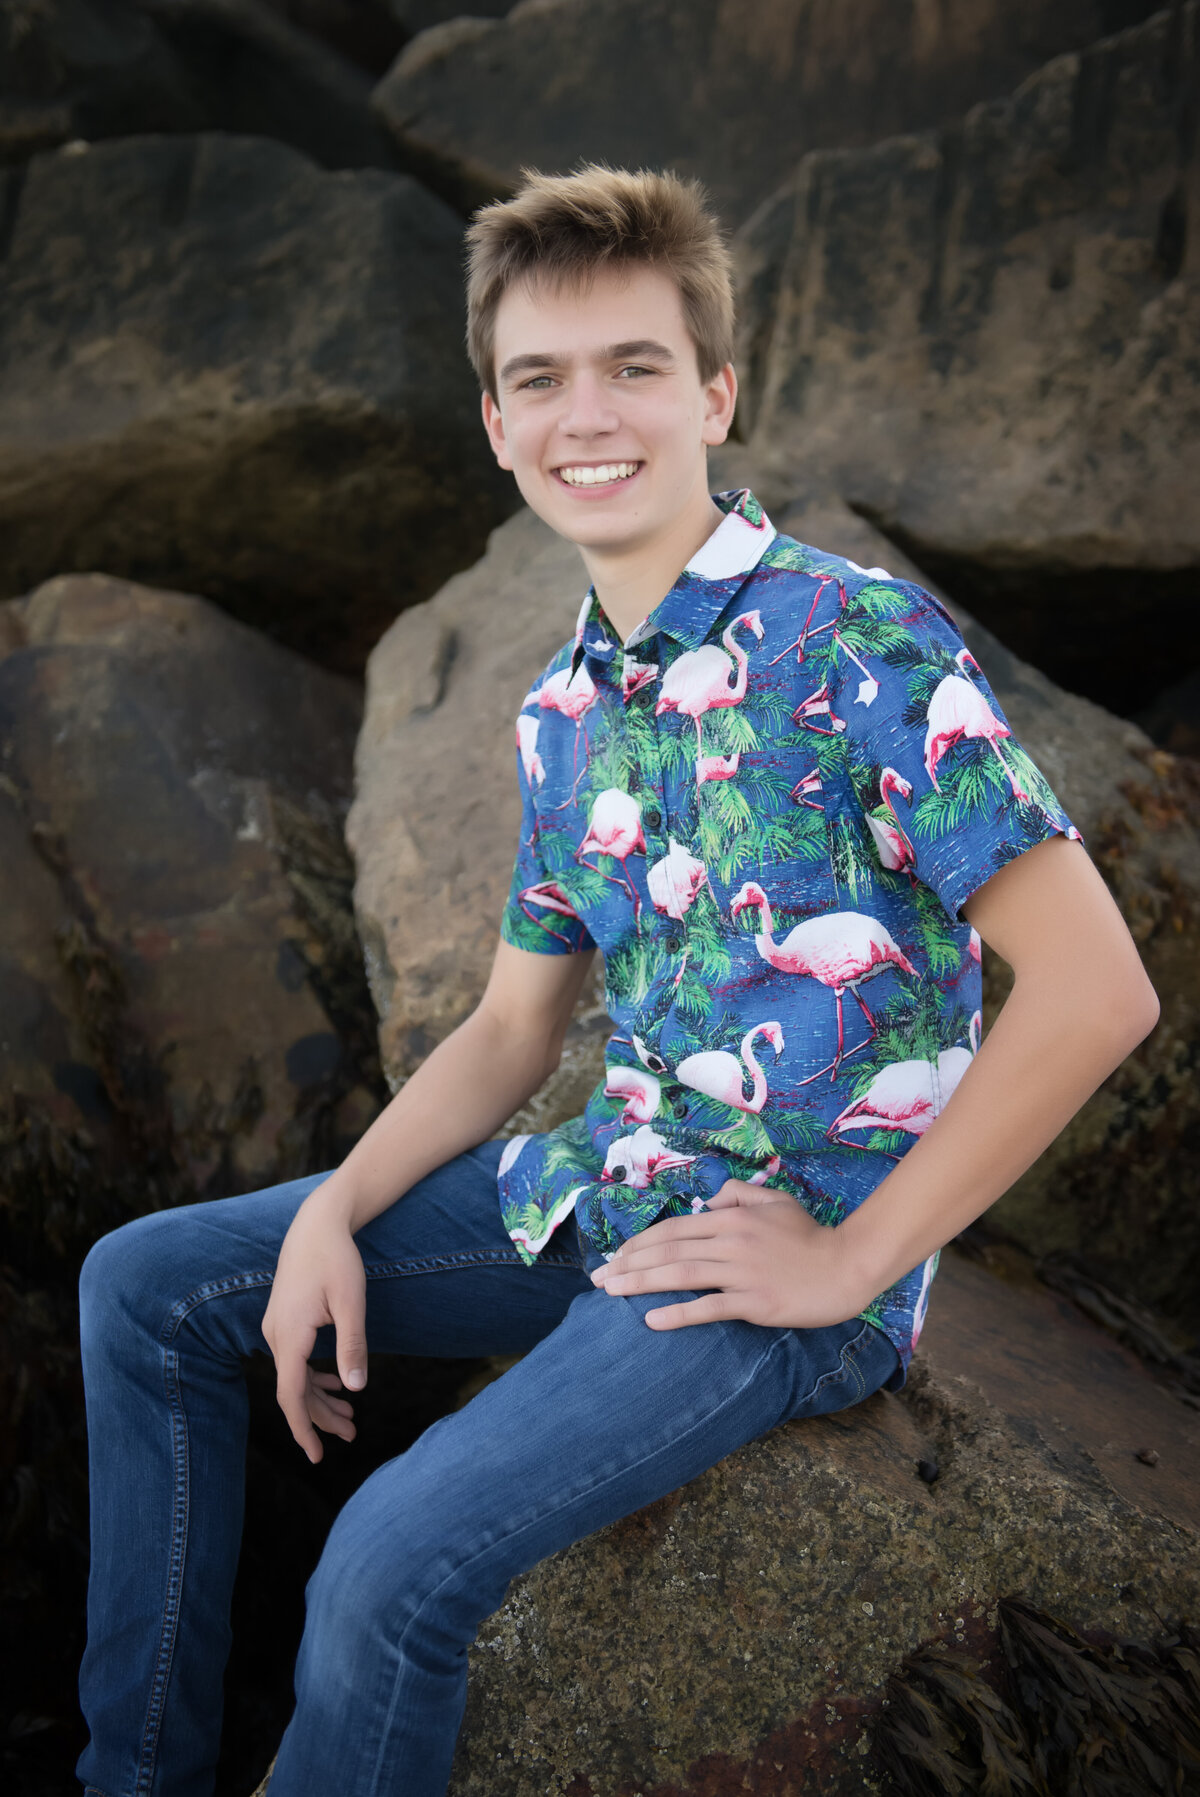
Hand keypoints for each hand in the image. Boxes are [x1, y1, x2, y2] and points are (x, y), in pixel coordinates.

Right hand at [261, 1188, 367, 1462]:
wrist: (316, 1225)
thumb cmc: (336, 1259)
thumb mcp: (352, 1302)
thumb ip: (352, 1346)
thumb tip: (355, 1389)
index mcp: (289, 1335)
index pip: (290, 1395)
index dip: (303, 1428)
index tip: (316, 1456)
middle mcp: (276, 1336)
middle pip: (295, 1391)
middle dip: (321, 1418)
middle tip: (352, 1437)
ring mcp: (277, 1329)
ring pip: (296, 1377)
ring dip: (320, 1400)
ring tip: (350, 1421)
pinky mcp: (284, 1322)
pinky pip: (296, 1361)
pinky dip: (314, 1378)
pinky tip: (336, 1388)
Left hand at [588, 1181, 865, 1330]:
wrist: (846, 1267)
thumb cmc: (810, 1236)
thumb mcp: (774, 1201)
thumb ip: (738, 1194)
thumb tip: (706, 1199)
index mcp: (731, 1218)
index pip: (674, 1228)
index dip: (640, 1242)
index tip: (616, 1256)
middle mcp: (731, 1241)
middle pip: (668, 1250)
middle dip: (628, 1263)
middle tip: (599, 1279)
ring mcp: (742, 1273)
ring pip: (680, 1274)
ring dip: (640, 1283)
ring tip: (610, 1293)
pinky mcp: (754, 1302)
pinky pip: (708, 1307)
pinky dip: (677, 1313)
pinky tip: (651, 1320)